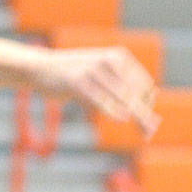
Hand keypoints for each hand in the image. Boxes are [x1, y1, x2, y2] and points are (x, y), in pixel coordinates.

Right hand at [30, 47, 159, 132]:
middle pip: (135, 93)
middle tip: (151, 134)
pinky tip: (123, 119)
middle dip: (145, 115)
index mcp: (118, 57)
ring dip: (136, 117)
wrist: (41, 67)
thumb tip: (148, 105)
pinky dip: (112, 110)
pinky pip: (99, 99)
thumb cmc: (74, 76)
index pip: (143, 84)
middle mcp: (108, 61)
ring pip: (122, 96)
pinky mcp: (77, 81)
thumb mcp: (100, 75)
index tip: (150, 125)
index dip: (148, 105)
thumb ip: (121, 87)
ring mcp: (92, 70)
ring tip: (145, 133)